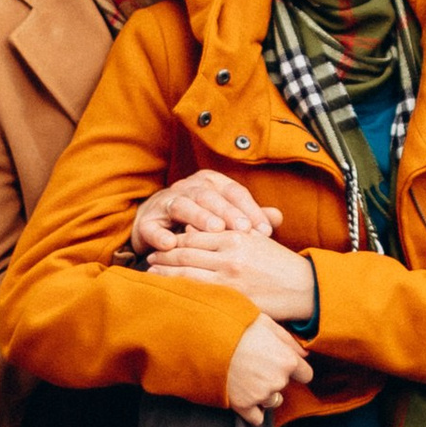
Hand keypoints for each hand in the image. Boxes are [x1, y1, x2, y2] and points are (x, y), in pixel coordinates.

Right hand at [131, 169, 279, 256]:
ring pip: (183, 204)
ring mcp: (166, 201)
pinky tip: (170, 244)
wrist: (155, 225)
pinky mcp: (146, 220)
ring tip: (214, 230)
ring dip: (199, 216)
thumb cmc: (197, 222)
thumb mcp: (224, 217)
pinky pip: (152, 226)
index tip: (265, 230)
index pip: (234, 192)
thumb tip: (278, 217)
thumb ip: (249, 217)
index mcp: (211, 183)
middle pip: (210, 195)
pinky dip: (160, 234)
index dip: (251, 210)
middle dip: (228, 212)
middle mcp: (189, 187)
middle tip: (243, 229)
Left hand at [147, 222, 317, 319]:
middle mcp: (229, 254)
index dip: (174, 239)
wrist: (304, 288)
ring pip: (186, 272)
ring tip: (151, 273)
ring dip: (165, 272)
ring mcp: (229, 276)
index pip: (194, 235)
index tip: (161, 243)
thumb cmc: (278, 263)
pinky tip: (169, 291)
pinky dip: (180, 290)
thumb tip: (192, 229)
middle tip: (149, 257)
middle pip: (185, 252)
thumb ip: (226, 232)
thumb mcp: (255, 239)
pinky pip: (198, 292)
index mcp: (235, 236)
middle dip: (164, 255)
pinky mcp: (232, 297)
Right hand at [225, 312, 312, 423]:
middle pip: (284, 386)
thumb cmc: (237, 327)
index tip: (283, 365)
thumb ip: (289, 340)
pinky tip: (244, 396)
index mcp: (287, 360)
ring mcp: (261, 394)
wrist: (206, 339)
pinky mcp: (243, 405)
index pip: (306, 375)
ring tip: (247, 377)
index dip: (296, 370)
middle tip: (255, 364)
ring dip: (264, 393)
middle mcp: (278, 380)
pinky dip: (252, 410)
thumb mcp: (267, 323)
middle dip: (274, 377)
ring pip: (272, 401)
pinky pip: (256, 417)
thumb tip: (304, 353)